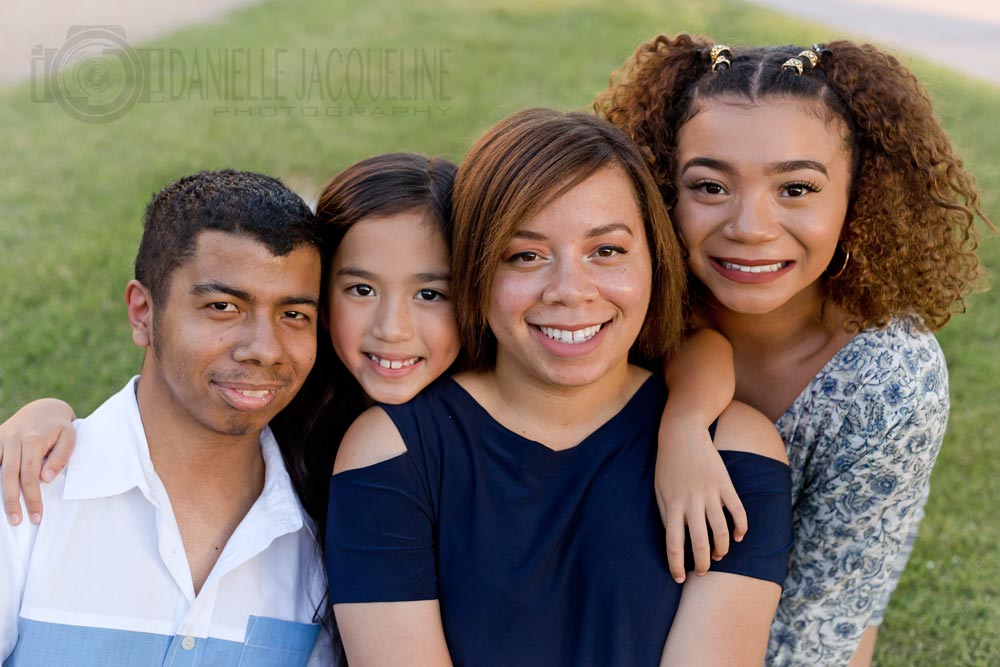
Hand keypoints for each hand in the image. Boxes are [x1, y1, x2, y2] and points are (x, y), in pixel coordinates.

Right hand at [0, 398, 76, 524]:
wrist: (43, 408)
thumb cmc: (59, 427)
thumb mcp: (69, 438)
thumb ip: (59, 458)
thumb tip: (46, 478)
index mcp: (32, 439)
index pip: (30, 475)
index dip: (32, 497)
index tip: (36, 516)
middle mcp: (12, 439)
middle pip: (9, 476)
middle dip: (12, 501)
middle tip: (17, 521)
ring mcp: (1, 439)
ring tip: (5, 513)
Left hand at [656, 415, 746, 582]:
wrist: (682, 434)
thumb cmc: (667, 464)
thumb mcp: (659, 490)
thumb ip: (666, 514)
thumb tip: (673, 538)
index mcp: (672, 505)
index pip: (673, 544)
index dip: (676, 565)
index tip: (679, 578)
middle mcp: (691, 502)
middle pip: (699, 543)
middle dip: (702, 563)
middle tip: (703, 572)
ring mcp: (710, 493)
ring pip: (721, 531)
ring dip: (721, 549)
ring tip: (718, 556)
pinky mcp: (725, 485)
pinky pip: (737, 512)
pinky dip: (740, 528)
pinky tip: (738, 537)